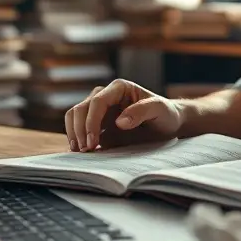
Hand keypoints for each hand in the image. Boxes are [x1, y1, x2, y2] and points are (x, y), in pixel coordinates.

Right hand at [65, 79, 183, 151]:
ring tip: (80, 152)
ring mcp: (98, 109)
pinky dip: (76, 139)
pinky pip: (79, 128)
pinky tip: (81, 152)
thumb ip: (142, 111)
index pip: (97, 102)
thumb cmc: (165, 113)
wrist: (167, 124)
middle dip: (79, 130)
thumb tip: (119, 121)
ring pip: (74, 117)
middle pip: (81, 109)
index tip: (93, 142)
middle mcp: (105, 95)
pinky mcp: (97, 123)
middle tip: (85, 151)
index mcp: (119, 88)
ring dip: (74, 134)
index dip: (91, 122)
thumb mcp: (159, 110)